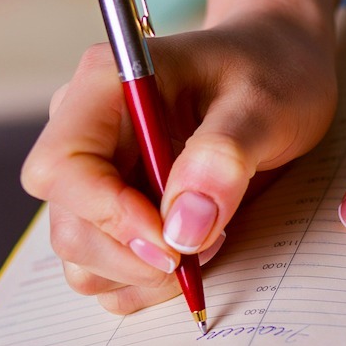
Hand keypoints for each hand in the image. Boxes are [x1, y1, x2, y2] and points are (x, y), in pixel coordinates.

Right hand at [21, 12, 336, 313]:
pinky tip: (197, 247)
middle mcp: (87, 130)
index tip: (174, 241)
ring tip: (211, 237)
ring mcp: (98, 172)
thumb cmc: (273, 72)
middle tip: (209, 244)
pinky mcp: (118, 205)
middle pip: (69, 223)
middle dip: (136, 254)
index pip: (61, 168)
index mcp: (106, 86)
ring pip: (82, 254)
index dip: (109, 215)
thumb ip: (223, 157)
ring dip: (143, 272)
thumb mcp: (265, 103)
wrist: (283, 67)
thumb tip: (184, 228)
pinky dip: (147, 278)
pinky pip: (106, 265)